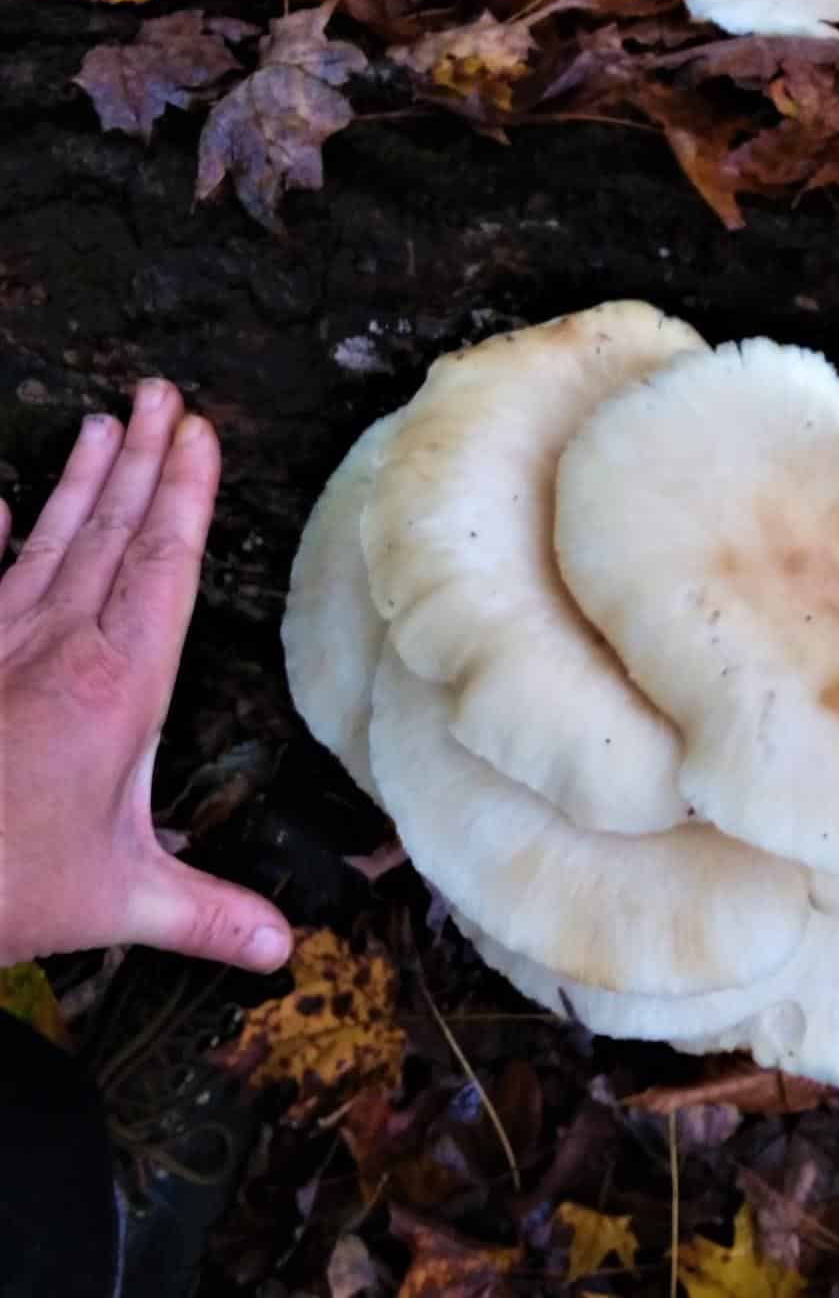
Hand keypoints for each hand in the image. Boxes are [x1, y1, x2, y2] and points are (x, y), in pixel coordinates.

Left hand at [0, 380, 291, 971]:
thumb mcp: (115, 903)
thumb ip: (206, 915)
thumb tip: (283, 947)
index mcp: (114, 686)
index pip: (161, 565)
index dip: (185, 494)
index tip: (198, 434)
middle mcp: (54, 646)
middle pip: (111, 531)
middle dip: (144, 458)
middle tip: (165, 395)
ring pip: (49, 541)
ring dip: (82, 480)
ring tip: (105, 422)